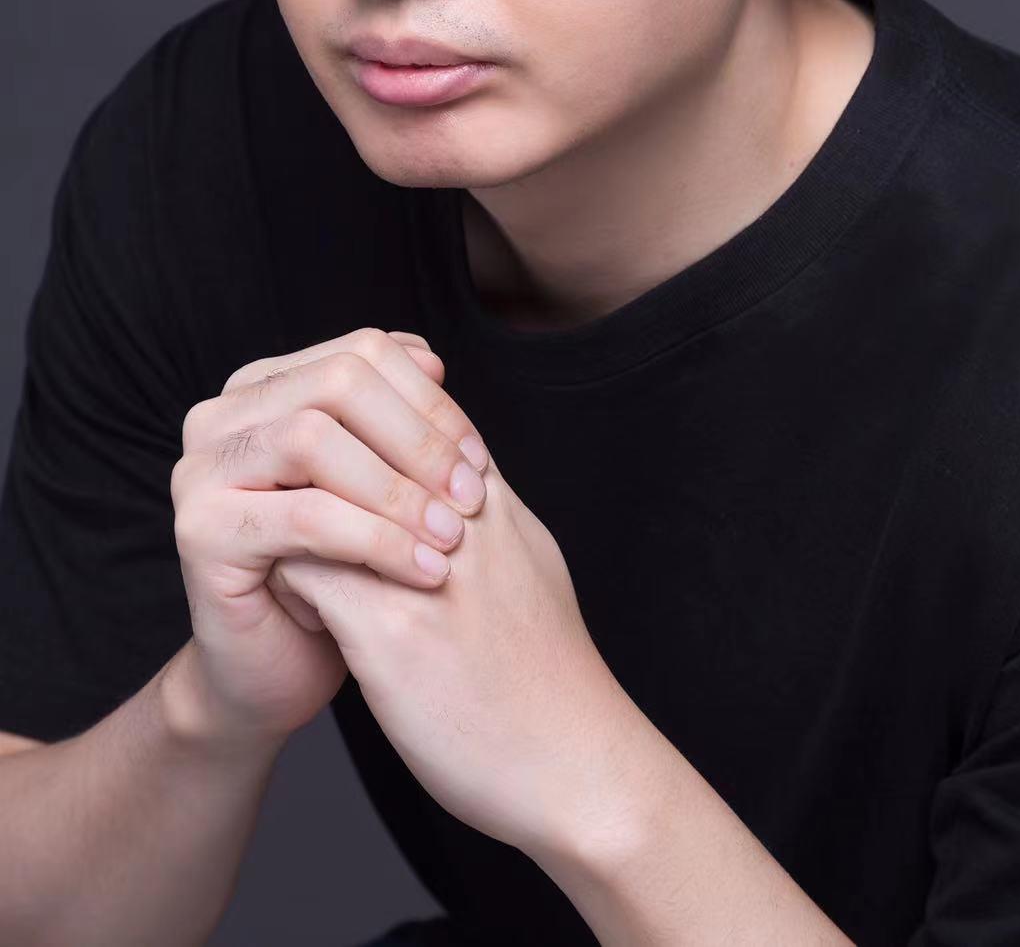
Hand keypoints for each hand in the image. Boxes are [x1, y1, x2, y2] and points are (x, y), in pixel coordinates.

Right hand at [169, 327, 489, 749]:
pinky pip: (305, 516)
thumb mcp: (376, 483)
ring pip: (315, 441)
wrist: (277, 669)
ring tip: (452, 537)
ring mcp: (202, 469)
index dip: (430, 400)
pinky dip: (377, 540)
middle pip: (340, 384)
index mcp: (265, 386)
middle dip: (418, 440)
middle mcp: (222, 415)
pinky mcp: (200, 531)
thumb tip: (432, 359)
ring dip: (398, 490)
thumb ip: (396, 419)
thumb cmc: (339, 572)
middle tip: (472, 497)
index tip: (479, 458)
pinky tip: (424, 569)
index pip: (362, 352)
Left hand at [267, 442, 635, 862]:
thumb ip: (488, 518)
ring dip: (293, 515)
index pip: (409, 416)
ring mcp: (424, 568)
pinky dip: (287, 579)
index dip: (358, 431)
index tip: (327, 465)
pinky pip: (305, 571)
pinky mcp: (389, 630)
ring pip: (323, 496)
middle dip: (316, 460)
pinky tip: (287, 604)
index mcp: (491, 501)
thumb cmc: (551, 676)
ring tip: (282, 546)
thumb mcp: (531, 566)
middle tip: (284, 493)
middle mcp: (459, 519)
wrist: (577, 763)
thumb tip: (454, 487)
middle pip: (361, 438)